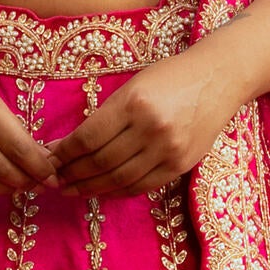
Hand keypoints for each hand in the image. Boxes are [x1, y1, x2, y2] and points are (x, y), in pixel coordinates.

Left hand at [51, 45, 240, 198]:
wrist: (219, 79)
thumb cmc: (171, 77)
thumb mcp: (134, 86)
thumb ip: (107, 115)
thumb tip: (71, 144)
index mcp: (134, 103)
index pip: (88, 138)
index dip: (64, 153)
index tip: (50, 158)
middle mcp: (151, 129)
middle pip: (101, 162)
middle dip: (73, 174)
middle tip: (55, 179)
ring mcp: (168, 150)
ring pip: (119, 179)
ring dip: (91, 188)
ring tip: (73, 189)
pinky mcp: (181, 165)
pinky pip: (142, 186)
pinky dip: (119, 192)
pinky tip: (103, 191)